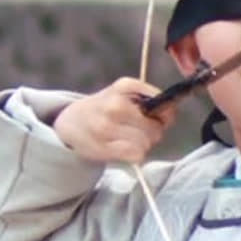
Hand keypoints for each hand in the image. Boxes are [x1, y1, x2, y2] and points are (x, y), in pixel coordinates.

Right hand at [51, 78, 171, 165]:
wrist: (70, 122)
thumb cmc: (104, 108)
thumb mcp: (124, 93)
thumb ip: (149, 99)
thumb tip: (170, 114)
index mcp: (125, 86)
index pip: (161, 103)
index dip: (165, 115)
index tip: (157, 118)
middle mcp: (115, 104)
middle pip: (155, 128)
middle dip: (153, 132)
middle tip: (139, 131)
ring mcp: (107, 127)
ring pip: (146, 143)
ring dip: (142, 145)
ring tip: (128, 139)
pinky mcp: (103, 147)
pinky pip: (136, 155)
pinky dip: (135, 154)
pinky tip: (124, 149)